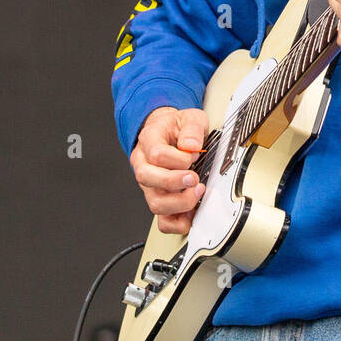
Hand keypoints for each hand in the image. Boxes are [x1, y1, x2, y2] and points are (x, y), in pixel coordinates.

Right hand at [129, 105, 208, 235]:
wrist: (169, 133)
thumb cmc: (177, 128)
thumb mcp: (190, 117)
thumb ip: (192, 129)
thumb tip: (191, 147)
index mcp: (149, 141)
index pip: (156, 154)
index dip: (177, 159)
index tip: (193, 156)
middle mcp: (143, 165)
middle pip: (147, 179)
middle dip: (174, 182)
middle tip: (194, 179)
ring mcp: (150, 185)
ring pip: (155, 203)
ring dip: (179, 202)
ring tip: (197, 192)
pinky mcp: (159, 200)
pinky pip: (162, 221)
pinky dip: (178, 222)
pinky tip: (192, 213)